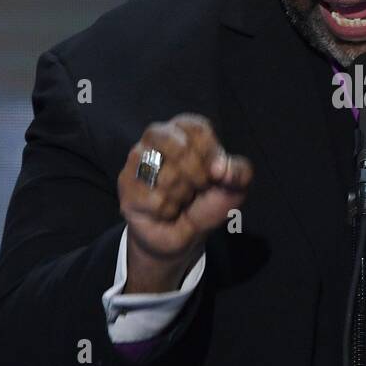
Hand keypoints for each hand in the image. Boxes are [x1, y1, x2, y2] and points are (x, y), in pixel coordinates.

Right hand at [117, 114, 253, 292]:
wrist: (185, 236)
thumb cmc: (206, 202)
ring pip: (167, 176)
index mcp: (184, 129)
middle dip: (197, 177)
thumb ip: (240, 172)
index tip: (214, 171)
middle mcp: (156, 136)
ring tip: (179, 198)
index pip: (198, 129)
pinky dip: (167, 210)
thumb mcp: (234, 187)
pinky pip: (155, 199)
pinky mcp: (125, 185)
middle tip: (197, 187)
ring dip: (182, 196)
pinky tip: (165, 210)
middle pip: (181, 149)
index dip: (211, 154)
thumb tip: (222, 169)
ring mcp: (136, 160)